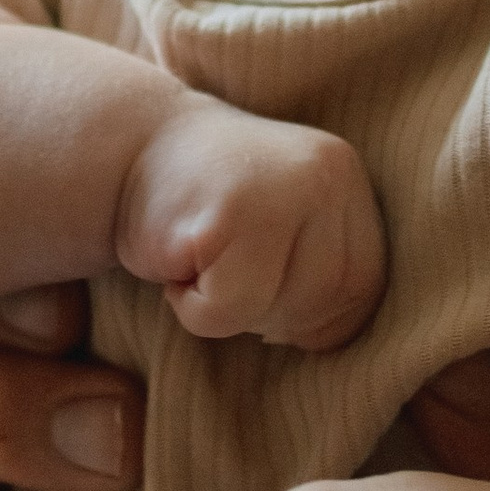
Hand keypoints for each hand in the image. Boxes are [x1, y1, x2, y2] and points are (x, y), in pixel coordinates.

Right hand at [117, 101, 383, 347]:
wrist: (126, 149)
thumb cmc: (205, 206)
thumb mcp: (285, 224)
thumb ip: (322, 268)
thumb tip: (322, 341)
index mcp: (343, 175)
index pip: (364, 286)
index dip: (311, 311)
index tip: (260, 280)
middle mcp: (325, 175)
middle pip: (327, 304)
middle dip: (268, 311)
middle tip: (221, 264)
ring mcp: (284, 190)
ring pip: (280, 313)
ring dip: (228, 309)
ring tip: (201, 256)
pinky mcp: (233, 216)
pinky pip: (228, 310)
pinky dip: (193, 308)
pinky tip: (178, 257)